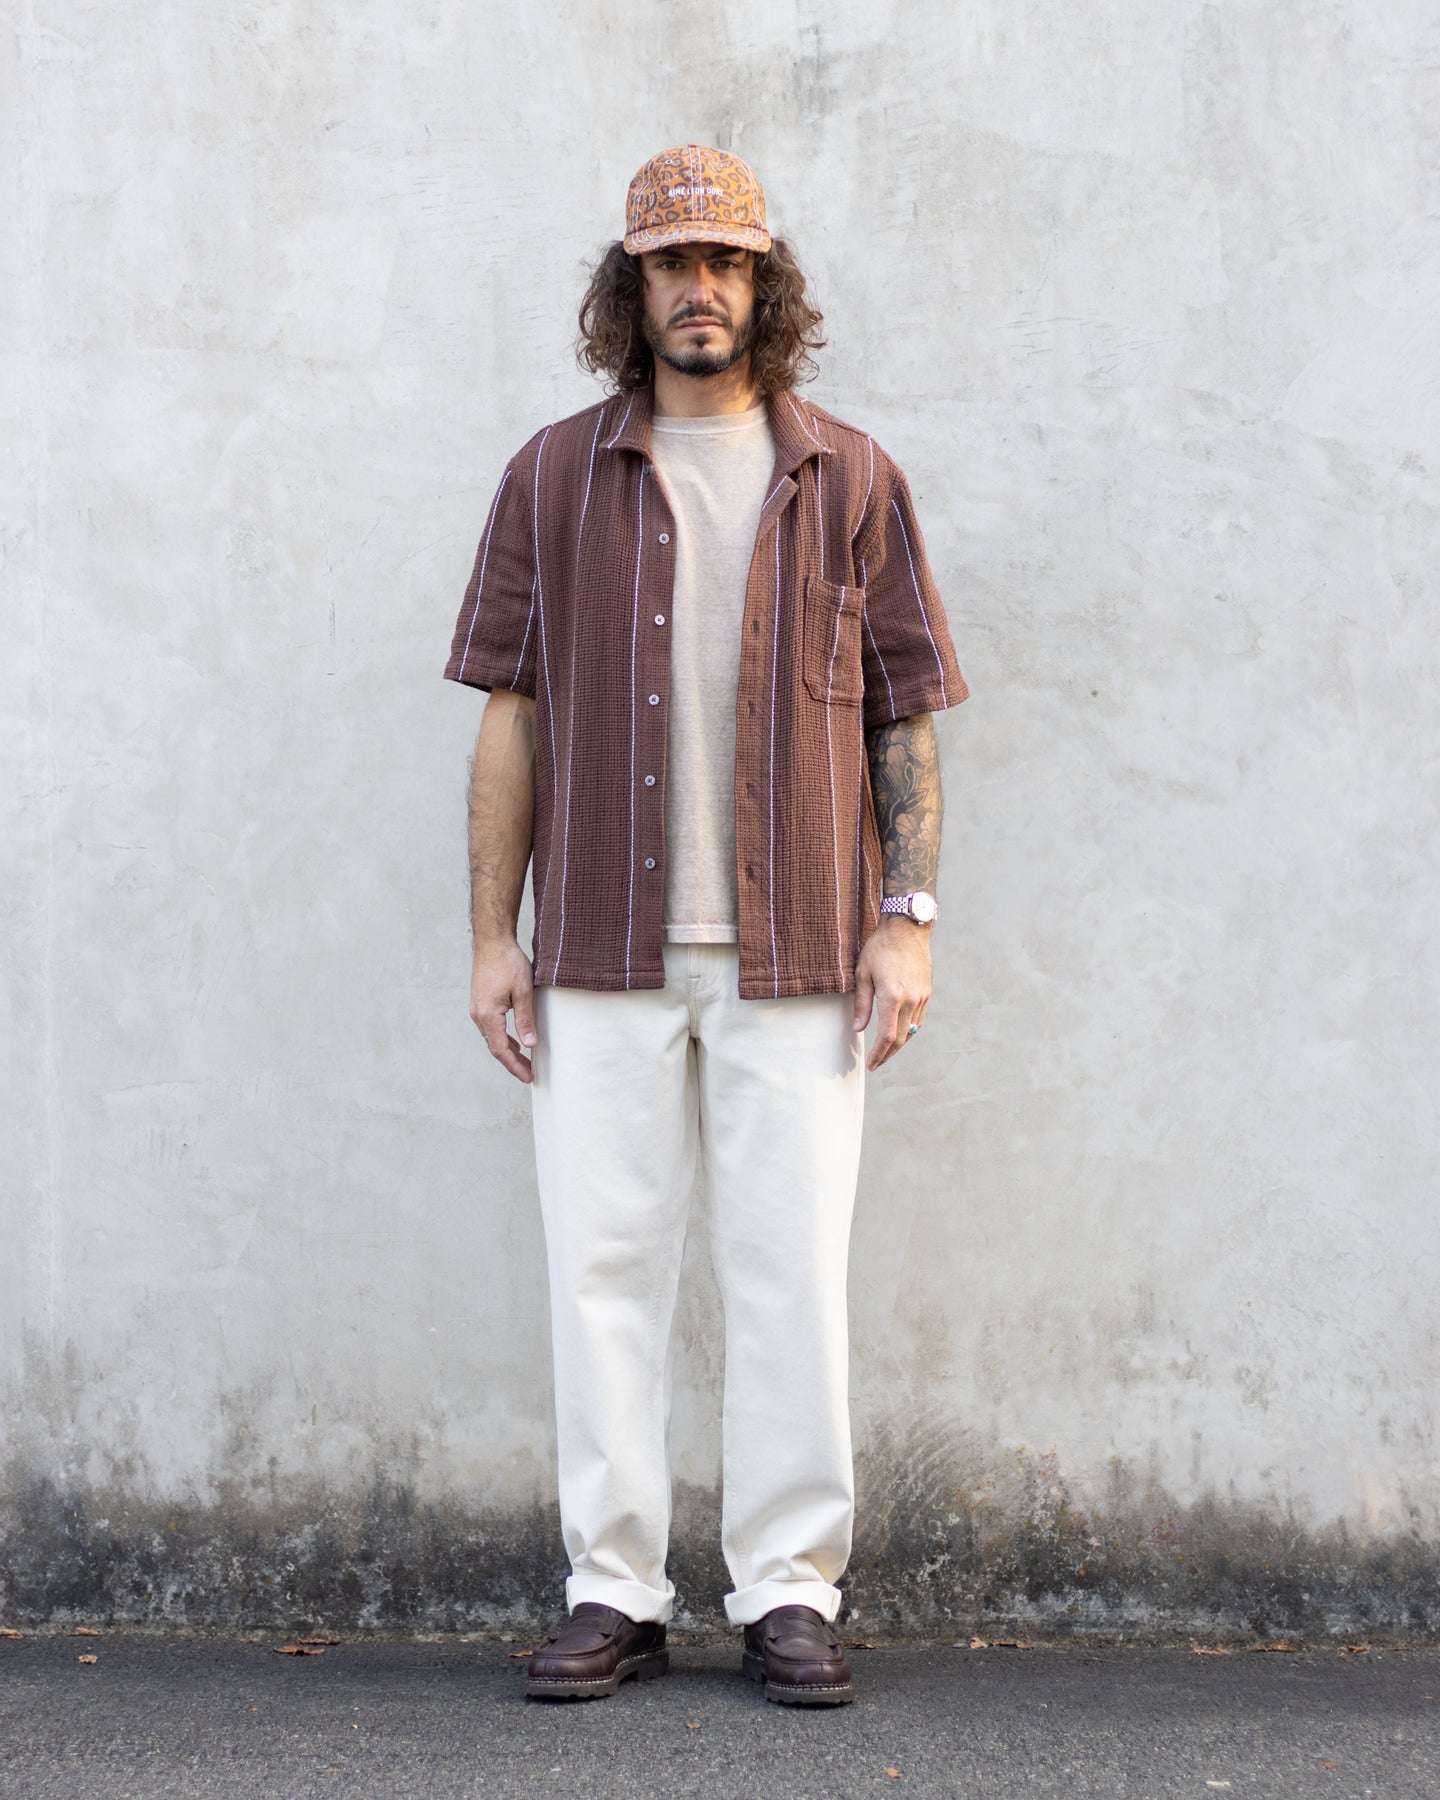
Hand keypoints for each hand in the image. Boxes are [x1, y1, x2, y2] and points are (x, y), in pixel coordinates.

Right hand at [470, 937, 537, 1083]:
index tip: (528, 1077)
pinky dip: (502, 1037)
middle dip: (512, 1062)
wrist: (492, 941)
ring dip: (507, 1050)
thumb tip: (530, 1045)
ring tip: (524, 1061)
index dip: (515, 1066)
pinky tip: (514, 1040)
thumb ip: (525, 1020)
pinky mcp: (480, 1002)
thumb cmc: (508, 962)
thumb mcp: (523, 991)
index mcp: (488, 1015)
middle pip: (495, 1047)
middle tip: (529, 1073)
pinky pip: (490, 1027)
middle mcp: (478, 1015)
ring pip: (492, 1037)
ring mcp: (477, 1008)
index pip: (501, 1050)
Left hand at [852, 917, 930, 1071]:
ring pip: (911, 1031)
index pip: (886, 1036)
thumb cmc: (881, 948)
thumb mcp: (863, 973)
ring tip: (885, 1051)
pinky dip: (908, 1031)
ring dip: (898, 1045)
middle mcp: (910, 1000)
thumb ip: (862, 1003)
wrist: (908, 929)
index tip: (871, 1064)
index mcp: (892, 997)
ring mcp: (921, 997)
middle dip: (888, 1054)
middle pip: (900, 1039)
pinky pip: (918, 1020)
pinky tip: (898, 1032)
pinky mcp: (926, 992)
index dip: (878, 1054)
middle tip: (876, 1063)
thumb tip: (858, 1028)